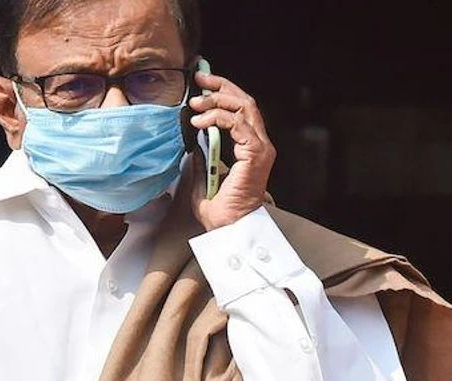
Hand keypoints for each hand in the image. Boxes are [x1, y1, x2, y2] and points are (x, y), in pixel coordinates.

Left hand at [187, 71, 275, 230]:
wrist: (230, 230)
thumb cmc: (220, 212)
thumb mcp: (202, 177)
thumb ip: (200, 157)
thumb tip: (191, 139)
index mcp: (250, 147)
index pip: (241, 109)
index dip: (223, 92)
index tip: (202, 85)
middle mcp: (259, 144)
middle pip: (245, 101)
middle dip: (221, 86)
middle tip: (200, 79)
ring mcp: (260, 148)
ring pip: (243, 107)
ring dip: (217, 100)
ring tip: (195, 104)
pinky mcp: (256, 154)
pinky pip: (236, 124)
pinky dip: (216, 117)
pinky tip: (199, 121)